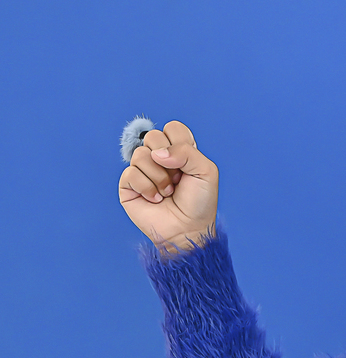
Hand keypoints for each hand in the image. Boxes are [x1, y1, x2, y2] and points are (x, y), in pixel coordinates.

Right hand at [119, 120, 218, 252]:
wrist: (188, 229)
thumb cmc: (199, 202)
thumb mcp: (206, 172)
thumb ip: (186, 152)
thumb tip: (157, 153)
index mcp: (179, 151)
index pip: (172, 128)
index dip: (180, 142)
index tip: (188, 163)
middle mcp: (159, 157)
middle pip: (153, 136)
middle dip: (169, 160)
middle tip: (178, 178)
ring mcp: (142, 170)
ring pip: (141, 154)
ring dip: (159, 178)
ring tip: (168, 192)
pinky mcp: (128, 184)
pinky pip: (130, 173)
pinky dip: (147, 188)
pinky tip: (155, 199)